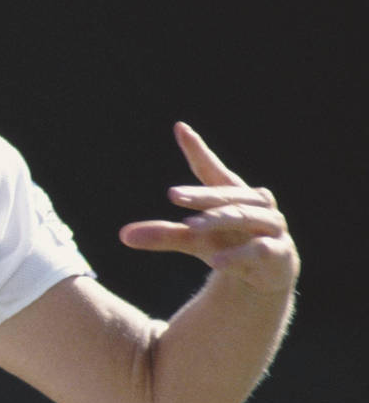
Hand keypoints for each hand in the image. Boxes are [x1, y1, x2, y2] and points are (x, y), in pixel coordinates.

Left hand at [118, 122, 297, 294]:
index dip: (198, 150)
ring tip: (189, 226)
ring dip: (217, 220)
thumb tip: (123, 235)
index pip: (213, 170)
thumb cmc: (229, 244)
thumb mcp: (194, 240)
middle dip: (202, 195)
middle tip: (173, 194)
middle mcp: (257, 205)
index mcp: (234, 195)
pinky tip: (216, 262)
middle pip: (227, 195)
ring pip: (244, 218)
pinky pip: (259, 251)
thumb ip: (164, 234)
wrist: (266, 275)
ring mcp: (271, 228)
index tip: (180, 128)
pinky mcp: (278, 253)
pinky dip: (237, 255)